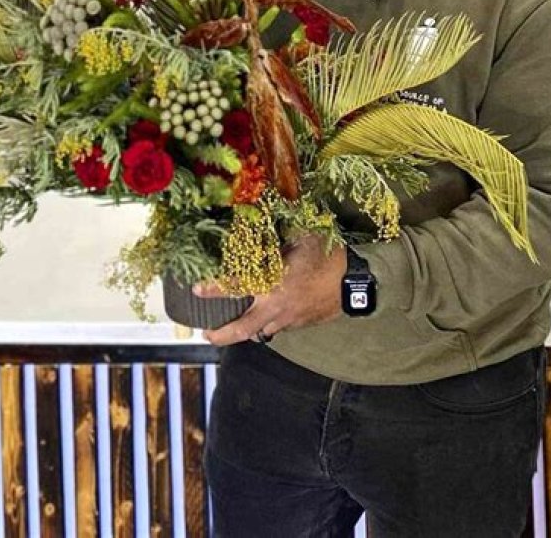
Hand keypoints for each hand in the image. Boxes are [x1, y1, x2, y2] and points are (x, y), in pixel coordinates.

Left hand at [194, 233, 345, 346]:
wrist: (354, 283)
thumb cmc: (327, 256)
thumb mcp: (302, 237)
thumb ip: (279, 234)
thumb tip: (262, 216)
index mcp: (271, 283)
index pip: (234, 287)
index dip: (213, 289)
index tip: (196, 289)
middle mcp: (274, 306)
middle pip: (241, 329)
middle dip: (221, 335)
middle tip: (206, 334)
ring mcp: (287, 320)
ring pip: (260, 332)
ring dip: (247, 330)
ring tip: (236, 326)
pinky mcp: (299, 325)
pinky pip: (278, 328)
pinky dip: (269, 324)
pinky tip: (268, 314)